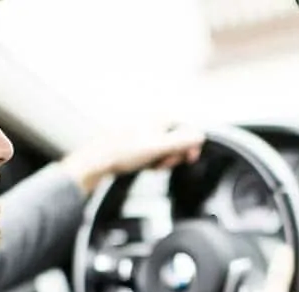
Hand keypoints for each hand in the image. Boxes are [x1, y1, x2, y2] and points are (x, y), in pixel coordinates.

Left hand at [60, 124, 204, 193]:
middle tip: (162, 164)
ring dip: (162, 160)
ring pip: (166, 148)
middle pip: (177, 140)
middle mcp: (153, 121)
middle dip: (173, 155)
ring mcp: (146, 132)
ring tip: (150, 165)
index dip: (190, 146)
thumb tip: (201, 136)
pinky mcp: (138, 142)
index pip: (187, 129)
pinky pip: (154, 152)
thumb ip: (181, 142)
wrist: (97, 160)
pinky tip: (144, 165)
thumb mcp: (157, 148)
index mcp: (159, 118)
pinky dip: (153, 161)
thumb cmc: (123, 152)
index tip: (189, 159)